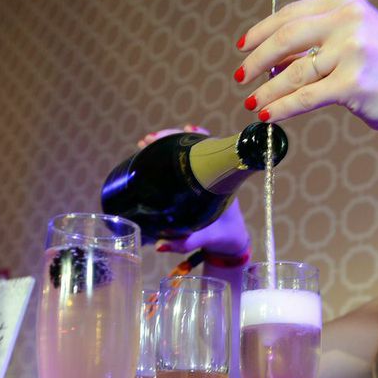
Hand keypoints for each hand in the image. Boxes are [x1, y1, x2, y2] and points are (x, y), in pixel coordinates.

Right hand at [136, 125, 250, 257]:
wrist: (232, 240)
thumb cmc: (222, 237)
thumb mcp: (204, 239)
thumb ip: (183, 243)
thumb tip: (158, 245)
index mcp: (220, 180)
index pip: (208, 148)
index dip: (194, 138)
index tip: (180, 133)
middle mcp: (213, 173)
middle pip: (193, 144)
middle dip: (170, 138)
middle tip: (147, 141)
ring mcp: (204, 174)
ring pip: (186, 149)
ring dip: (166, 142)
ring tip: (145, 142)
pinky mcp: (196, 179)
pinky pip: (183, 160)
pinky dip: (169, 152)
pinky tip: (154, 147)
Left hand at [234, 0, 377, 139]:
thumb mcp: (357, 42)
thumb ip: (318, 43)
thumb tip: (271, 59)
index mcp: (348, 2)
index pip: (292, 14)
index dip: (261, 31)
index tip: (243, 46)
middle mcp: (350, 20)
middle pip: (286, 37)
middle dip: (256, 59)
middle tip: (240, 75)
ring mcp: (352, 51)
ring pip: (292, 72)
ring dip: (266, 89)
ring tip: (252, 102)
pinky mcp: (352, 84)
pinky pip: (304, 97)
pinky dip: (282, 107)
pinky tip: (268, 115)